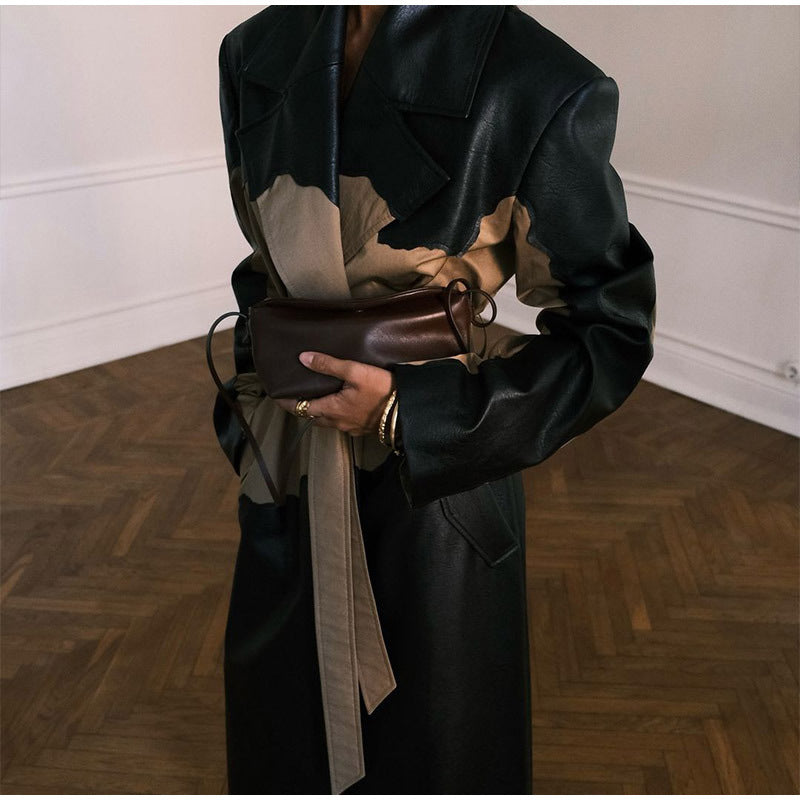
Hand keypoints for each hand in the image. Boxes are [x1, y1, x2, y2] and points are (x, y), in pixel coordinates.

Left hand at [273, 351, 394, 436]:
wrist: (408, 411)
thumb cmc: (382, 391)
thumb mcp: (354, 371)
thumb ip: (328, 365)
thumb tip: (303, 358)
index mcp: (331, 409)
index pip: (300, 408)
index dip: (287, 402)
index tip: (277, 396)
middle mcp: (337, 422)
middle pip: (312, 417)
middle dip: (303, 407)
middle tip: (297, 394)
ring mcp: (351, 428)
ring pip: (328, 421)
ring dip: (320, 411)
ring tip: (319, 396)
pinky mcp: (363, 429)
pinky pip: (343, 423)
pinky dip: (336, 414)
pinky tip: (343, 404)